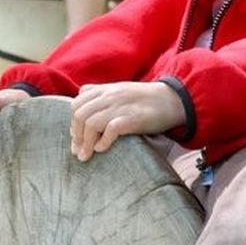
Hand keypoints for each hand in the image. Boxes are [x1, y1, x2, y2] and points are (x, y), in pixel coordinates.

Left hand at [70, 81, 185, 161]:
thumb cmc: (146, 100)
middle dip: (76, 135)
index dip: (73, 122)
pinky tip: (101, 149)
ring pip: (91, 123)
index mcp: (106, 89)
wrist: (172, 100)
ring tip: (86, 155)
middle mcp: (110, 96)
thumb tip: (82, 102)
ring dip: (85, 143)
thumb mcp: (121, 91)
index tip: (77, 137)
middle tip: (78, 150)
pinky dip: (102, 142)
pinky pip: (110, 130)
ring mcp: (120, 106)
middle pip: (80, 114)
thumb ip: (102, 95)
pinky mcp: (132, 118)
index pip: (77, 103)